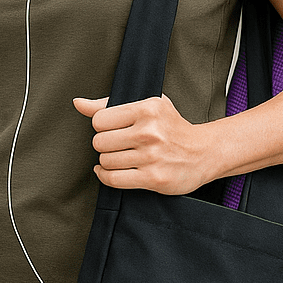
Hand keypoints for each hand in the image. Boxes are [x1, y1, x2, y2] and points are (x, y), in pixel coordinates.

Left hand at [74, 94, 216, 194]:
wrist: (203, 152)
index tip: (112, 129)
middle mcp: (149, 132)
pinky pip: (114, 180)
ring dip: (107, 162)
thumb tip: (78, 103)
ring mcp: (152, 156)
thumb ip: (109, 104)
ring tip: (120, 157)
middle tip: (117, 144)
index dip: (101, 126)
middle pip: (99, 142)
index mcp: (147, 109)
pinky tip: (110, 171)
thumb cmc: (172, 126)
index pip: (99, 119)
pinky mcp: (153, 178)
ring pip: (105, 161)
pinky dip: (106, 177)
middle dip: (104, 145)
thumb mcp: (146, 105)